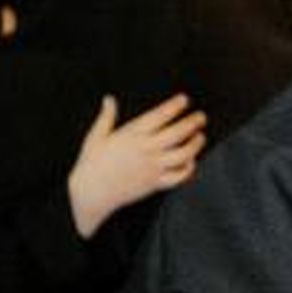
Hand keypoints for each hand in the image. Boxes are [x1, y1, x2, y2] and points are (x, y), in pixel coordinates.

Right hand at [67, 94, 206, 239]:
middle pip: (177, 133)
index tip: (184, 99)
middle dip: (192, 122)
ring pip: (183, 154)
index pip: (159, 116)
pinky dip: (189, 169)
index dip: (174, 106)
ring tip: (200, 136)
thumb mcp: (96, 137)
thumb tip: (109, 99)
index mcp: (132, 135)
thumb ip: (106, 117)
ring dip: (195, 144)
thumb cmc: (91, 164)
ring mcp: (153, 167)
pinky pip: (179, 176)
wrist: (90, 193)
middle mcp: (146, 150)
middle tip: (201, 116)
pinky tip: (192, 161)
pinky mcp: (156, 183)